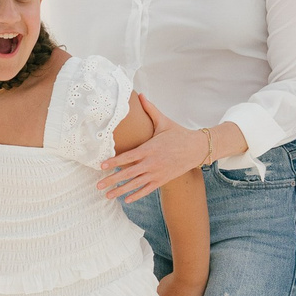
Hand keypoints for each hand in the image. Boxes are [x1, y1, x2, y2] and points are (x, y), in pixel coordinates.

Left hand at [100, 98, 239, 203]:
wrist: (197, 148)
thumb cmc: (179, 134)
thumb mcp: (164, 122)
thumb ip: (150, 110)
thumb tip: (141, 95)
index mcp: (149, 148)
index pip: (128, 156)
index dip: (114, 162)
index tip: (101, 166)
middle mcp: (152, 162)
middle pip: (128, 173)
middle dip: (112, 180)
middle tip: (98, 185)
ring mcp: (157, 173)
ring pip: (135, 184)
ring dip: (120, 191)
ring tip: (107, 196)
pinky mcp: (162, 180)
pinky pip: (147, 189)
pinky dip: (136, 195)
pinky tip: (126, 200)